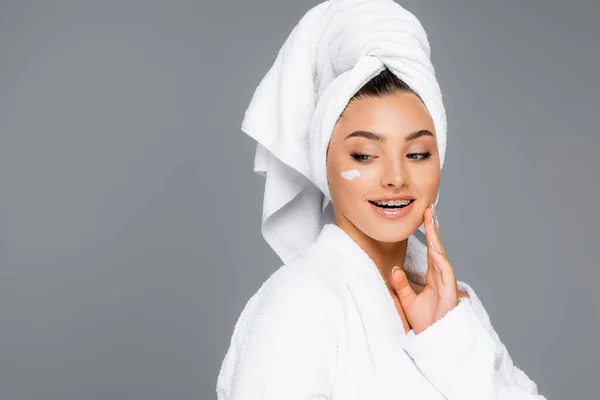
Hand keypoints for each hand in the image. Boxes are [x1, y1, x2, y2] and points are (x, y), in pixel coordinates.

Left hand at [390, 204, 460, 334]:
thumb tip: (394, 269)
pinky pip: (445, 272)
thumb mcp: (407, 301)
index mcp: (432, 276)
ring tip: (431, 221)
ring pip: (440, 255)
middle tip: (429, 210)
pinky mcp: (450, 292)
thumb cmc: (425, 322)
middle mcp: (440, 276)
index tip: (424, 216)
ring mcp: (446, 282)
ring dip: (436, 238)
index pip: (429, 250)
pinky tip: (435, 249)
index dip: (427, 233)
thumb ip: (401, 285)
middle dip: (433, 228)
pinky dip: (440, 260)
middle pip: (436, 247)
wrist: (434, 339)